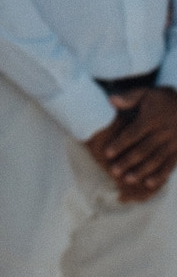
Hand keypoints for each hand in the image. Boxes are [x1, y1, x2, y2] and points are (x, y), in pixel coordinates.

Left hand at [90, 87, 176, 201]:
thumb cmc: (162, 99)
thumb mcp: (146, 93)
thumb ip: (129, 97)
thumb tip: (110, 100)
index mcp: (152, 118)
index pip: (133, 133)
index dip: (120, 144)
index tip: (107, 153)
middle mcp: (163, 132)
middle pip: (143, 149)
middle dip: (128, 161)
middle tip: (113, 171)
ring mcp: (173, 143)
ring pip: (156, 159)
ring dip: (142, 171)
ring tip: (128, 180)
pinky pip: (170, 165)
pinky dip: (160, 175)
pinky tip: (149, 184)